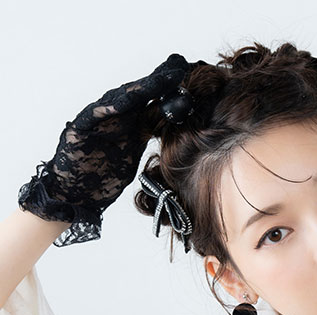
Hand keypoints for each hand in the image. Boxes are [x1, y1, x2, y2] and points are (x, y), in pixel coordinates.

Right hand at [18, 54, 191, 245]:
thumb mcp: (134, 153)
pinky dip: (109, 108)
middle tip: (179, 66)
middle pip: (139, 93)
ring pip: (120, 99)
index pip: (152, 101)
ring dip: (140, 89)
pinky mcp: (79, 130)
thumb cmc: (102, 176)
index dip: (169, 88)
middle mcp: (114, 116)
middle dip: (159, 80)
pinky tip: (126, 101)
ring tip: (160, 79)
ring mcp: (96, 121)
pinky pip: (95, 116)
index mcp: (129, 123)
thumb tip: (179, 128)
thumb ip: (149, 137)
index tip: (190, 75)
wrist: (74, 194)